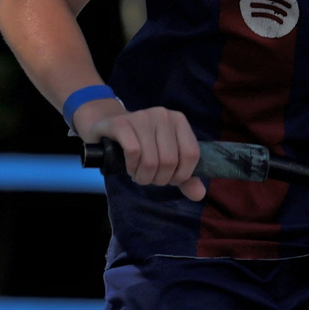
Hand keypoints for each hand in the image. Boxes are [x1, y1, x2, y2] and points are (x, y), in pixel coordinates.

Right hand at [78, 100, 203, 200]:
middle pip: (169, 161)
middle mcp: (163, 115)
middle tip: (150, 178)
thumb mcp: (166, 159)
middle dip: (159, 179)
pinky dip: (132, 167)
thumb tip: (199, 195)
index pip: (191, 154)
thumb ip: (184, 177)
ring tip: (138, 174)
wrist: (109, 128)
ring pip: (151, 160)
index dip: (181, 175)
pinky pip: (133, 152)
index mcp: (179, 121)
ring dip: (143, 176)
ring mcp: (142, 116)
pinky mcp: (122, 123)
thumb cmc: (143, 146)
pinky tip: (129, 167)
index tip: (170, 179)